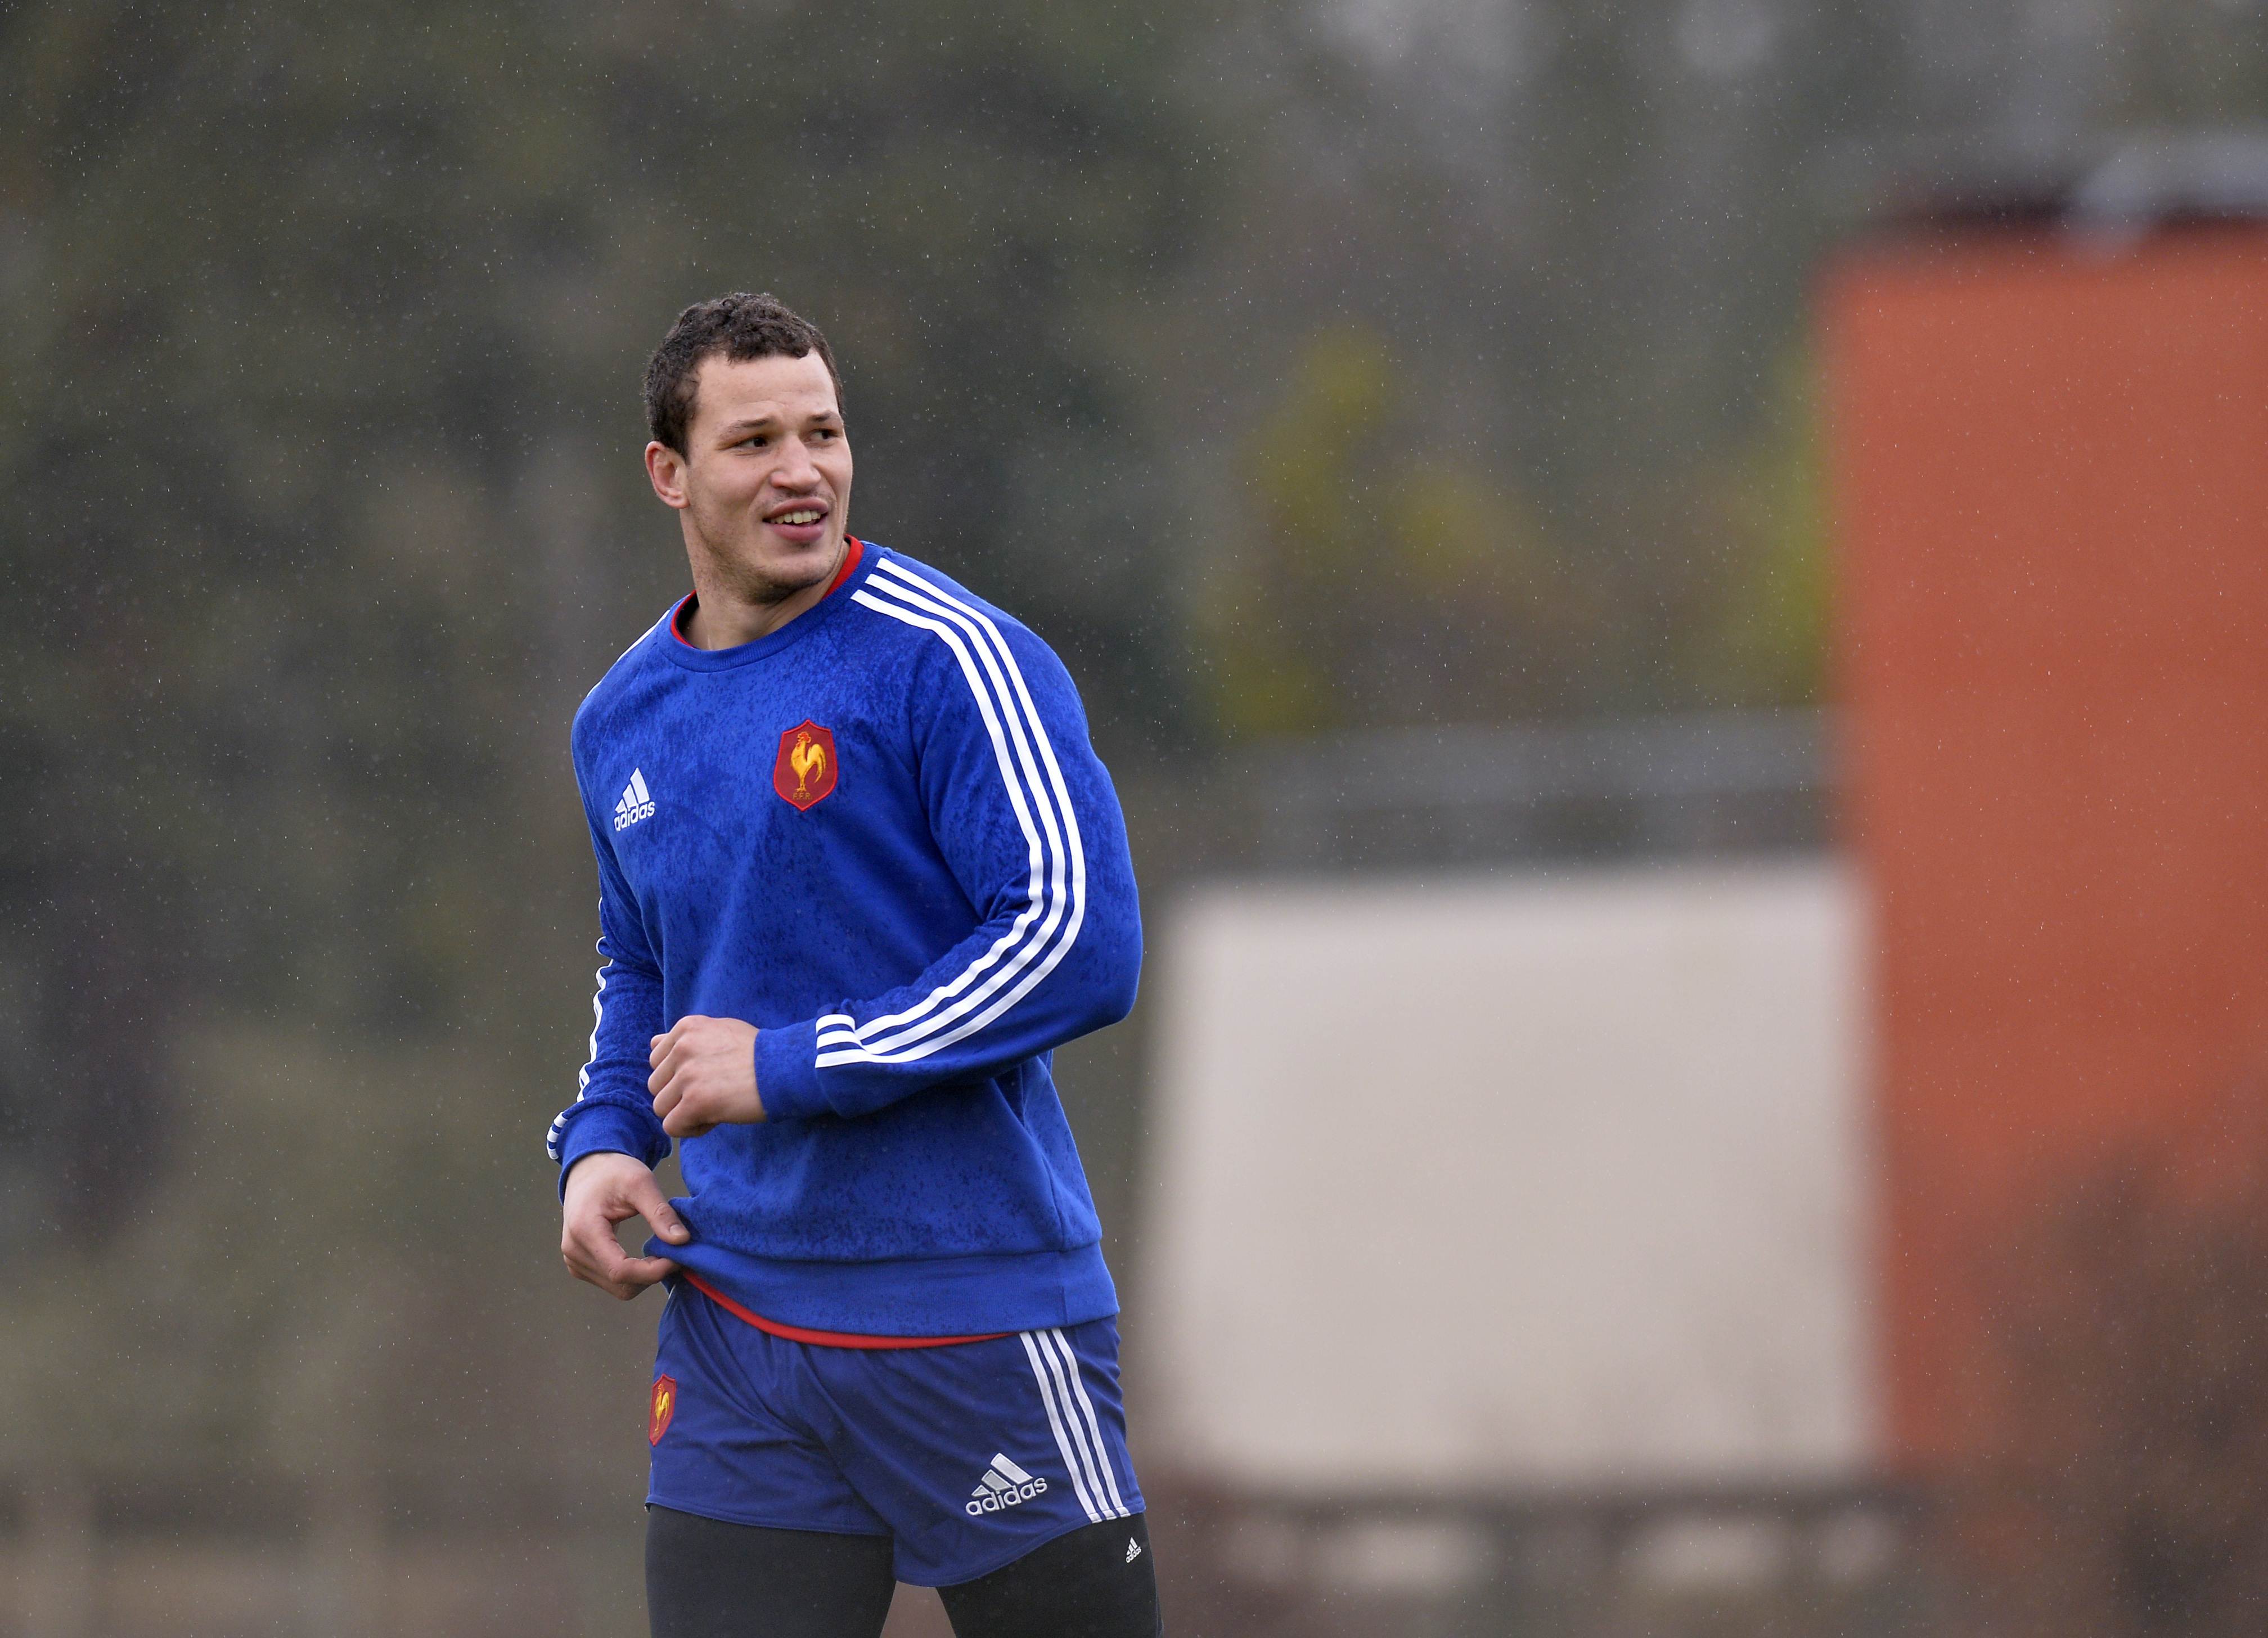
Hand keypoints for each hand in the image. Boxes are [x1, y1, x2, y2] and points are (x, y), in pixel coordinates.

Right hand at [560, 1151, 689, 1299]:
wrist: (589, 1171)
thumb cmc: (614, 1172)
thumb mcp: (641, 1182)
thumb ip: (660, 1212)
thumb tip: (682, 1240)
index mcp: (585, 1230)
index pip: (620, 1270)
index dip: (653, 1271)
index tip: (678, 1257)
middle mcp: (574, 1251)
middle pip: (621, 1285)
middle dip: (652, 1275)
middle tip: (675, 1253)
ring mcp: (574, 1261)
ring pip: (618, 1289)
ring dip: (645, 1278)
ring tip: (662, 1253)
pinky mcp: (580, 1266)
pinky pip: (612, 1283)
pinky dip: (634, 1277)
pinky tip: (646, 1258)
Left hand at [649, 1015, 764, 1138]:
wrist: (785, 1069)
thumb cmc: (759, 1053)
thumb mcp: (720, 1031)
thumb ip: (686, 1038)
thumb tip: (653, 1042)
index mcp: (687, 1028)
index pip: (657, 1060)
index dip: (678, 1075)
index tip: (705, 1078)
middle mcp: (682, 1047)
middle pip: (656, 1085)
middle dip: (678, 1095)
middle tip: (710, 1095)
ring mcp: (687, 1074)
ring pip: (661, 1107)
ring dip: (684, 1113)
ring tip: (713, 1108)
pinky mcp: (695, 1101)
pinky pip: (672, 1126)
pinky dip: (691, 1129)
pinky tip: (714, 1120)